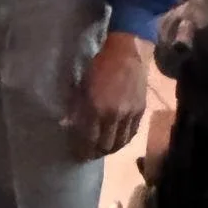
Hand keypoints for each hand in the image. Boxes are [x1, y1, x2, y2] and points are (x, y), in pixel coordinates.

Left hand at [68, 32, 152, 159]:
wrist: (127, 53)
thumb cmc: (99, 66)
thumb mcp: (82, 85)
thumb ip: (75, 107)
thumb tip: (66, 125)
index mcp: (96, 107)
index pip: (88, 138)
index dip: (83, 150)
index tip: (77, 154)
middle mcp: (114, 115)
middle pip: (105, 145)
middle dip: (95, 153)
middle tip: (88, 154)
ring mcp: (130, 114)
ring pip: (120, 143)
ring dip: (110, 149)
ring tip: (102, 150)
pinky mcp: (141, 111)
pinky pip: (132, 133)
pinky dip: (123, 141)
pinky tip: (116, 141)